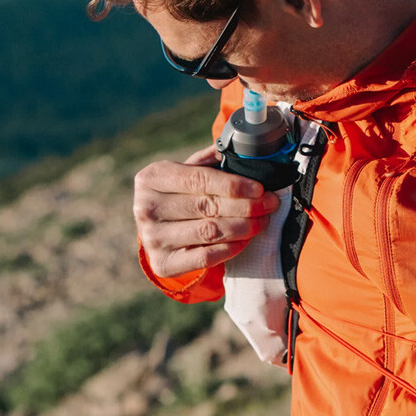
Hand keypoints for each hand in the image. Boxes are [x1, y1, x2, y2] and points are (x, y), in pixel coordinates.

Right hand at [134, 144, 280, 276]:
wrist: (161, 231)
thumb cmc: (181, 195)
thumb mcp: (189, 171)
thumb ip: (212, 160)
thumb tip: (246, 151)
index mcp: (152, 178)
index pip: (199, 179)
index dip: (233, 185)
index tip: (260, 188)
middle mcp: (146, 208)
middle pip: (206, 206)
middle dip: (246, 206)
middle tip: (270, 204)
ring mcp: (152, 238)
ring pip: (209, 231)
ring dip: (244, 227)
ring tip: (263, 220)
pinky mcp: (163, 263)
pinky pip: (206, 256)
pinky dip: (232, 247)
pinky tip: (246, 239)